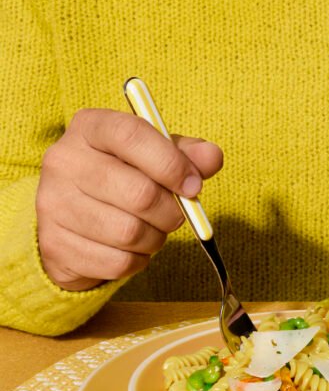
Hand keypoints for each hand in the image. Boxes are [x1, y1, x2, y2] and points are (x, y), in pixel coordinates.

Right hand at [36, 108, 222, 290]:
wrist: (72, 222)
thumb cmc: (121, 181)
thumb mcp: (152, 158)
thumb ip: (185, 155)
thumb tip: (212, 157)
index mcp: (89, 127)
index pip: (132, 135)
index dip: (172, 163)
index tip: (194, 185)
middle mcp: (63, 160)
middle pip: (139, 193)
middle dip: (171, 212)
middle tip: (174, 215)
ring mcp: (53, 204)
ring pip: (130, 233)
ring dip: (155, 239)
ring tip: (150, 230)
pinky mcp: (56, 245)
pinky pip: (118, 262)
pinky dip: (137, 261)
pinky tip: (130, 249)